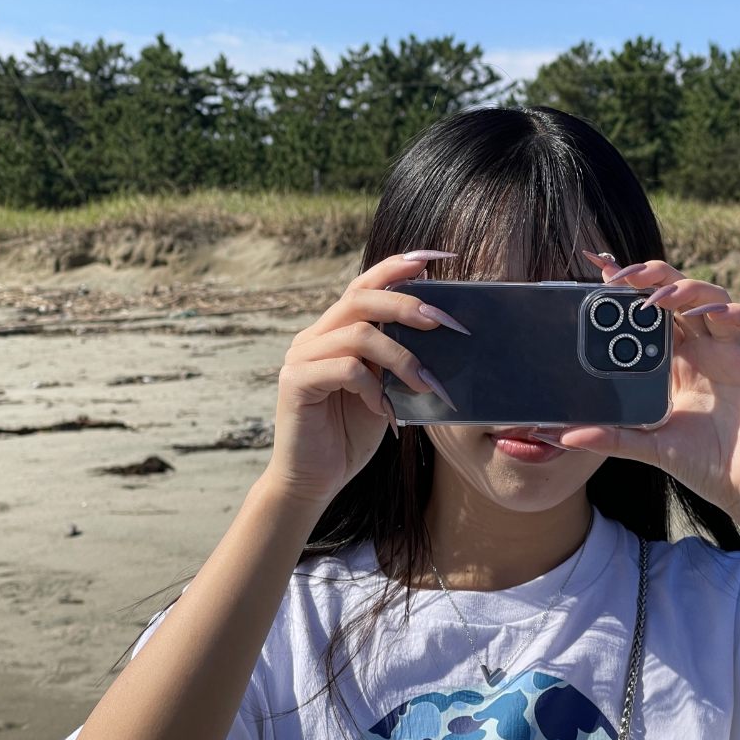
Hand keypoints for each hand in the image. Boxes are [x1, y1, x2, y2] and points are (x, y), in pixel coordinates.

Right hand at [263, 251, 462, 504]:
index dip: (398, 266)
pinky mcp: (296, 382)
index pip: (365, 284)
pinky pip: (345, 369)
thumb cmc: (352, 434)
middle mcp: (316, 335)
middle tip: (444, 324)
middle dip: (408, 304)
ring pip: (359, 333)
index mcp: (336, 330)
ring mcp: (302, 356)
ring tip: (426, 384)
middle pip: (361, 297)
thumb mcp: (384, 388)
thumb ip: (397, 357)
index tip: (437, 259)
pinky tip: (385, 410)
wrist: (316, 480)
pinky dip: (374, 387)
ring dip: (402, 357)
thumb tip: (440, 328)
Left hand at [557, 253, 739, 513]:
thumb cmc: (704, 464)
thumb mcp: (650, 446)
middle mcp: (705, 346)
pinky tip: (708, 315)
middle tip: (622, 277)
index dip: (629, 285)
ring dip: (685, 291)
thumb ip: (611, 437)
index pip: (650, 310)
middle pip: (679, 293)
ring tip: (657, 300)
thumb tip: (563, 436)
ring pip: (712, 298)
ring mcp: (735, 350)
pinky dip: (731, 312)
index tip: (597, 265)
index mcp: (677, 359)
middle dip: (652, 277)